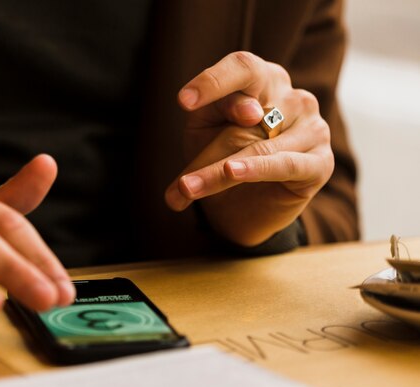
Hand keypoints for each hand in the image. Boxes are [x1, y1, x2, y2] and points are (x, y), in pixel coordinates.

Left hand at [164, 51, 333, 246]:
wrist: (242, 205)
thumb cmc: (221, 154)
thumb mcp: (206, 128)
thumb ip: (217, 111)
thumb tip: (246, 110)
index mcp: (264, 79)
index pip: (243, 68)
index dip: (214, 81)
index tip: (184, 102)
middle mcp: (293, 98)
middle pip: (248, 113)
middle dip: (210, 146)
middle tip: (180, 171)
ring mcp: (313, 128)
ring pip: (259, 145)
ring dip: (219, 171)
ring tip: (186, 188)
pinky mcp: (321, 162)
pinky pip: (285, 164)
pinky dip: (257, 169)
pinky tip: (233, 172)